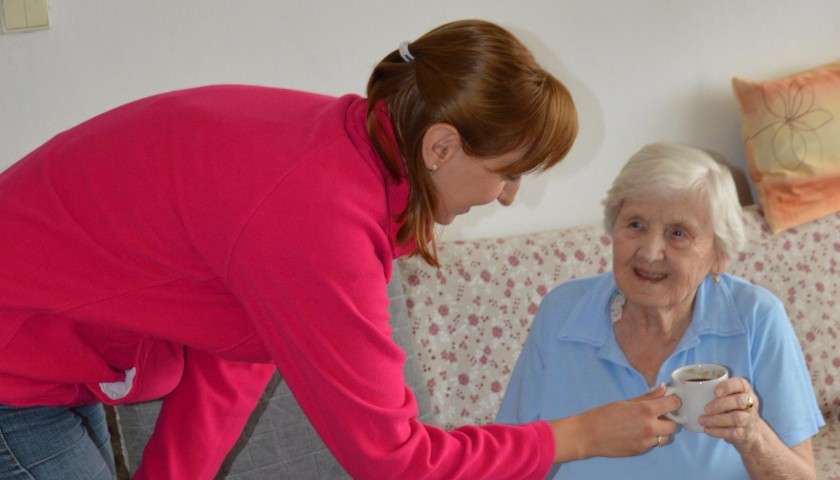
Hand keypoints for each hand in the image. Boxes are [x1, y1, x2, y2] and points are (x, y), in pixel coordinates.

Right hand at [550, 384, 679, 461]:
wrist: (589, 435)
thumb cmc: (604, 415)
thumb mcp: (626, 402)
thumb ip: (648, 397)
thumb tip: (663, 388)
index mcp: (647, 410)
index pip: (674, 404)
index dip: (673, 401)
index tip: (669, 400)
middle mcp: (650, 427)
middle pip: (674, 424)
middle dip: (668, 419)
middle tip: (657, 414)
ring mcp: (647, 441)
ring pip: (666, 437)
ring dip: (661, 431)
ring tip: (646, 426)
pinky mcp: (641, 450)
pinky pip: (653, 444)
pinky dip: (649, 438)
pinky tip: (636, 433)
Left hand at [698, 377, 759, 447]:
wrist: (751, 432)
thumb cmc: (732, 408)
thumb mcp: (728, 396)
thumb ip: (711, 390)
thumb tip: (680, 390)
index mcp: (745, 390)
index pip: (741, 383)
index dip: (728, 386)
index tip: (716, 391)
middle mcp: (750, 403)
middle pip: (739, 401)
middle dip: (721, 404)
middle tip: (706, 408)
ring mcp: (749, 419)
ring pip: (736, 418)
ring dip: (717, 419)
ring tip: (702, 420)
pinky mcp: (744, 433)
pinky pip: (733, 432)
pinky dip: (718, 431)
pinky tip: (707, 430)